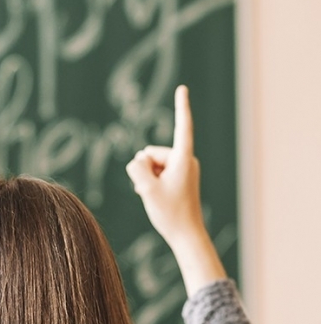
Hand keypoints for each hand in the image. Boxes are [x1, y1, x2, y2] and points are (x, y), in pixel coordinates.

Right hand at [125, 85, 225, 295]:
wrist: (186, 236)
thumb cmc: (170, 213)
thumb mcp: (146, 189)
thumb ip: (137, 168)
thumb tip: (138, 161)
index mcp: (183, 159)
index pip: (182, 127)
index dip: (181, 106)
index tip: (182, 88)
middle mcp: (186, 160)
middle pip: (152, 153)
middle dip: (144, 169)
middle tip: (153, 192)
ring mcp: (183, 169)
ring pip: (151, 163)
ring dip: (146, 178)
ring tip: (155, 197)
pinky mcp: (179, 178)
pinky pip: (156, 172)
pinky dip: (151, 182)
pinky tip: (155, 198)